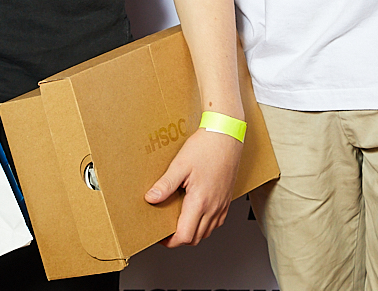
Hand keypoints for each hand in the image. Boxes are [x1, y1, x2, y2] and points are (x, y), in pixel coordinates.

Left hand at [144, 126, 242, 246]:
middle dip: (179, 239)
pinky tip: (196, 214)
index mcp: (200, 201)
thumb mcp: (180, 164)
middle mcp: (213, 207)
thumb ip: (165, 184)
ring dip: (192, 233)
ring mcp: (222, 204)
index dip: (170, 241)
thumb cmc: (206, 147)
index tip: (160, 236)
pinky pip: (216, 222)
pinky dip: (204, 225)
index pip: (184, 236)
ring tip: (179, 222)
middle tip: (166, 230)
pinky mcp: (227, 199)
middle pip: (195, 238)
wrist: (227, 135)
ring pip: (207, 232)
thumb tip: (151, 198)